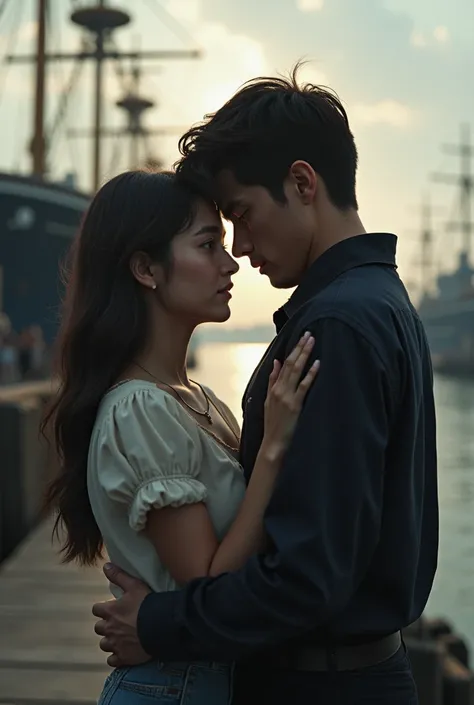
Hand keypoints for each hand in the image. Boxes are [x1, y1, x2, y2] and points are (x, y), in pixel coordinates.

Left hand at [92, 563, 151, 667]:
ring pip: (104, 644)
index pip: (96, 609)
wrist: (160, 627)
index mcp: (110, 611)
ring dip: (110, 641)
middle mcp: (109, 629)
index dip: (103, 608)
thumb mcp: (134, 585)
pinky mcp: (123, 657)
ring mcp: (115, 644)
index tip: (111, 608)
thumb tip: (105, 565)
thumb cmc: (147, 604)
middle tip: (117, 623)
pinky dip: (116, 656)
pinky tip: (123, 651)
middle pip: (98, 628)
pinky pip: (112, 660)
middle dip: (105, 625)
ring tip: (120, 637)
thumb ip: (119, 576)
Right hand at [262, 331, 318, 458]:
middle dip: (300, 347)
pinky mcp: (295, 405)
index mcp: (274, 388)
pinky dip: (310, 374)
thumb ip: (272, 381)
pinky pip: (303, 386)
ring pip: (295, 370)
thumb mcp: (268, 400)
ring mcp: (286, 396)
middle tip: (309, 334)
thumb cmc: (273, 424)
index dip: (293, 350)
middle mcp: (279, 389)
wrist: (272, 443)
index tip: (302, 338)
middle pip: (290, 363)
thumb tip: (276, 363)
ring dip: (304, 355)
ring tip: (312, 342)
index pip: (284, 364)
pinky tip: (317, 364)